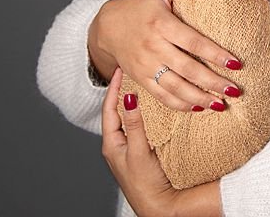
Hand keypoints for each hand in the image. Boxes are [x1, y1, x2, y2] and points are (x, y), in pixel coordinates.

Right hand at [90, 0, 241, 111]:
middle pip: (187, 69)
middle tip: (235, 91)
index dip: (215, 54)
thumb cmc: (140, 5)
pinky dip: (179, 105)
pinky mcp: (140, 79)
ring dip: (199, 98)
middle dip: (213, 82)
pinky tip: (198, 108)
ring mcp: (146, 66)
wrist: (107, 26)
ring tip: (221, 104)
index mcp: (162, 24)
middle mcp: (153, 48)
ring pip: (175, 87)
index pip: (193, 42)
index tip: (236, 64)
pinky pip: (161, 96)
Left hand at [102, 68, 178, 215]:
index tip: (121, 68)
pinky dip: (144, 113)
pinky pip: (139, 126)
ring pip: (129, 118)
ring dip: (134, 100)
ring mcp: (129, 148)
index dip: (114, 87)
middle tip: (131, 70)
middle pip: (117, 111)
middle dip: (123, 90)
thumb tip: (128, 97)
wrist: (160, 207)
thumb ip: (134, 124)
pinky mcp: (142, 152)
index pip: (109, 108)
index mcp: (112, 143)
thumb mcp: (138, 151)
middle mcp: (118, 144)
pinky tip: (153, 107)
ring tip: (142, 83)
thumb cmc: (145, 183)